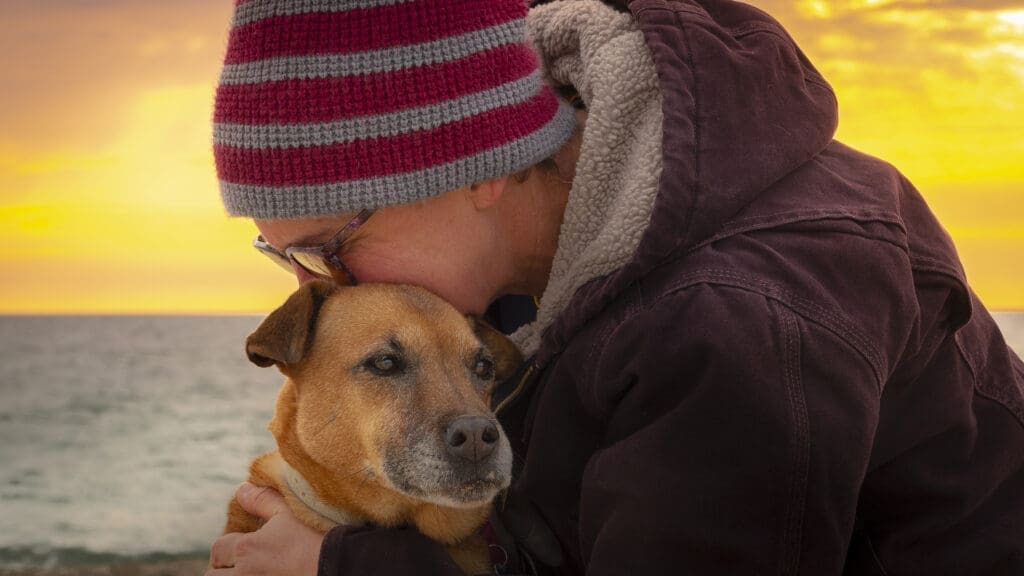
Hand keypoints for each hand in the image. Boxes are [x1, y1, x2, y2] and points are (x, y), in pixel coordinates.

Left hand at [207, 483, 323, 575]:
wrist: (338, 567)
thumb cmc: (315, 539)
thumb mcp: (289, 514)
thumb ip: (262, 501)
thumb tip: (241, 489)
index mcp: (246, 549)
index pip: (218, 548)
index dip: (226, 546)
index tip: (239, 546)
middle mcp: (243, 575)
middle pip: (211, 575)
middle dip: (220, 568)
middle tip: (236, 565)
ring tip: (247, 572)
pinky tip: (263, 575)